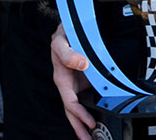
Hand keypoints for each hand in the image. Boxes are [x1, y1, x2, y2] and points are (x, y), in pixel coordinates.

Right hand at [51, 24, 94, 139]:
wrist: (69, 26)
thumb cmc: (62, 34)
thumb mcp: (61, 41)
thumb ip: (68, 52)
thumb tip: (82, 63)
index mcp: (61, 78)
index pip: (70, 102)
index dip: (79, 114)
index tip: (90, 122)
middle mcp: (66, 84)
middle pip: (72, 111)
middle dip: (79, 128)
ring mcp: (74, 83)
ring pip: (77, 108)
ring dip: (83, 124)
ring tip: (91, 137)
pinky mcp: (81, 81)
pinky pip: (84, 99)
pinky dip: (88, 111)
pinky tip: (95, 119)